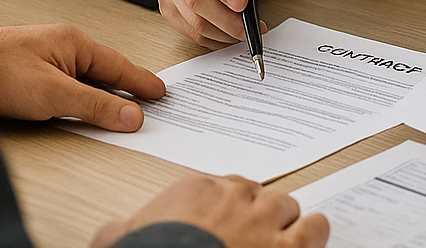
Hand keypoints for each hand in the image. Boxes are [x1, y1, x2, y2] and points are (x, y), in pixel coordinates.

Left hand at [0, 23, 165, 131]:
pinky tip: (83, 105)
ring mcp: (48, 57)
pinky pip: (70, 82)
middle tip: (149, 102)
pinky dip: (83, 94)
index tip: (160, 93)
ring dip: (104, 93)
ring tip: (122, 108)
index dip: (141, 82)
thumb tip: (131, 115)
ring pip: (87, 78)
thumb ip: (95, 105)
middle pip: (105, 71)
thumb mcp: (54, 94)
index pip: (119, 66)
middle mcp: (64, 46)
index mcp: (76, 43)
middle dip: (127, 87)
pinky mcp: (34, 70)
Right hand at [90, 172, 328, 247]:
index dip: (225, 207)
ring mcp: (263, 222)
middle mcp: (233, 199)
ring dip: (284, 221)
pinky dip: (314, 233)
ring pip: (287, 205)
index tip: (222, 222)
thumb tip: (112, 231)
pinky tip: (310, 238)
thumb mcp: (119, 238)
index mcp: (195, 192)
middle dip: (254, 212)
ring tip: (280, 236)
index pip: (221, 187)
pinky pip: (314, 228)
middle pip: (256, 193)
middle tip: (248, 233)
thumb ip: (121, 227)